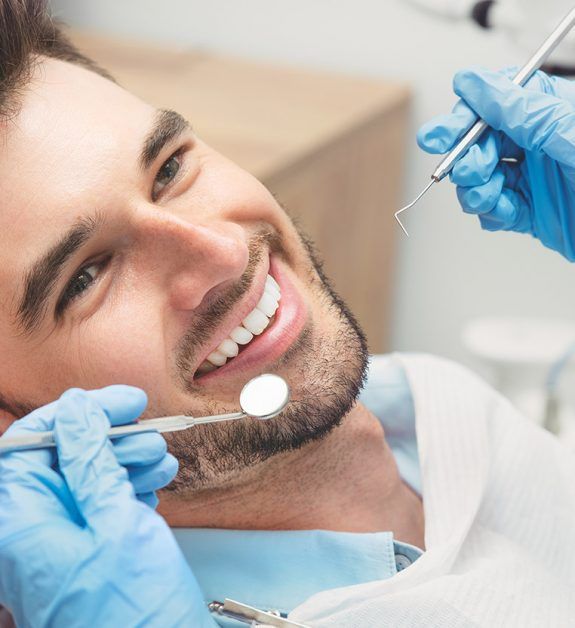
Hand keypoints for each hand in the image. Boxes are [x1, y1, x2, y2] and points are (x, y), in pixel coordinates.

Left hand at [0, 388, 214, 626]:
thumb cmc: (133, 613)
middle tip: (150, 433)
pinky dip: (128, 488)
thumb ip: (89, 460)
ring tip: (161, 461)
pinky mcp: (86, 555)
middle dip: (108, 439)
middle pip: (61, 460)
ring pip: (85, 480)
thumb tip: (74, 410)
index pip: (31, 444)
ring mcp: (60, 546)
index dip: (76, 413)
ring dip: (124, 462)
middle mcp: (33, 533)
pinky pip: (99, 506)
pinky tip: (154, 485)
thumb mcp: (115, 521)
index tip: (122, 402)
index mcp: (21, 524)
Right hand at [417, 67, 574, 260]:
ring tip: (492, 193)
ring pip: (479, 179)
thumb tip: (475, 83)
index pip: (492, 105)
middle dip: (466, 157)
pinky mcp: (529, 212)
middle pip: (478, 143)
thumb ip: (519, 108)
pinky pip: (492, 210)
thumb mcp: (568, 130)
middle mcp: (536, 143)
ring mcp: (531, 178)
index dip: (462, 118)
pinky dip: (491, 213)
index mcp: (547, 113)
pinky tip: (504, 211)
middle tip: (470, 167)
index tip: (441, 134)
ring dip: (476, 189)